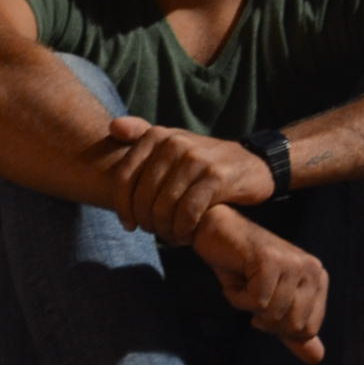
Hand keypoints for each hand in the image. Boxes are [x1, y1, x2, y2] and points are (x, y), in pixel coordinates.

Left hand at [104, 117, 275, 242]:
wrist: (251, 163)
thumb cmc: (201, 160)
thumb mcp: (172, 142)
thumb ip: (141, 133)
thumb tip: (112, 127)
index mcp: (157, 135)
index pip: (124, 177)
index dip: (122, 206)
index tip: (128, 224)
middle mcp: (174, 143)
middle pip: (143, 196)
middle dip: (145, 221)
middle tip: (153, 233)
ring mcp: (195, 159)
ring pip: (164, 206)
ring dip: (165, 229)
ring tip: (170, 236)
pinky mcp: (216, 177)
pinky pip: (188, 212)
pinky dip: (183, 229)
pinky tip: (185, 236)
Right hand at [192, 206, 325, 363]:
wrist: (215, 231)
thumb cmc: (241, 266)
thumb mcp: (270, 303)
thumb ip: (292, 329)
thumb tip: (317, 359)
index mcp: (317, 279)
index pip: (306, 329)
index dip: (277, 325)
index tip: (264, 300)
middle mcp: (312, 269)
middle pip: (291, 325)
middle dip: (262, 317)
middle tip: (251, 291)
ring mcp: (293, 263)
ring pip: (272, 313)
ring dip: (246, 304)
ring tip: (243, 280)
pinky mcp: (271, 261)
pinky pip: (256, 301)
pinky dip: (237, 296)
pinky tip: (236, 275)